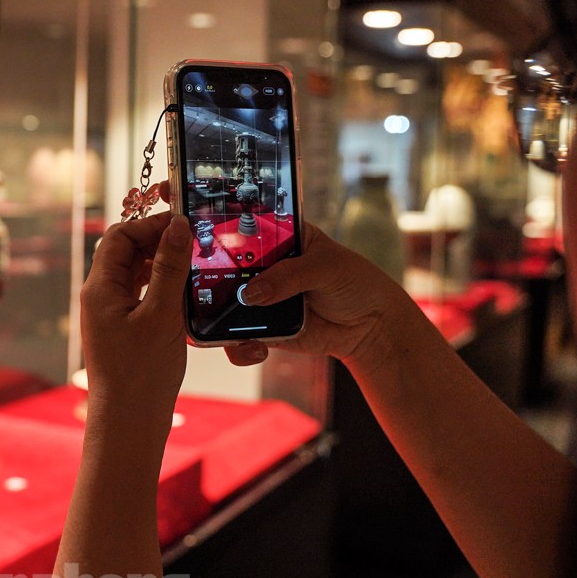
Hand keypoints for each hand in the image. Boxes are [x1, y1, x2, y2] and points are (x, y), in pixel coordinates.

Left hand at [79, 211, 192, 429]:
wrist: (129, 423)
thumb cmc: (141, 374)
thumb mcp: (161, 314)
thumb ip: (169, 268)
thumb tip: (176, 226)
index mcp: (99, 288)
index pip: (119, 236)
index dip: (150, 225)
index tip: (183, 225)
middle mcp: (99, 297)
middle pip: (124, 252)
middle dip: (157, 242)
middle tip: (193, 243)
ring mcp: (109, 314)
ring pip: (134, 273)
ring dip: (161, 265)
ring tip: (193, 265)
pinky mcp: (122, 330)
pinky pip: (140, 295)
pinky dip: (161, 287)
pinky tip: (184, 293)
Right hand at [224, 221, 410, 370]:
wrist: (372, 327)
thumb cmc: (356, 283)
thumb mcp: (326, 268)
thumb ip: (289, 276)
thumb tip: (251, 294)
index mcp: (279, 237)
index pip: (243, 230)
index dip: (223, 236)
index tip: (207, 246)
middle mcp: (265, 266)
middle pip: (226, 269)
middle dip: (212, 281)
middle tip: (204, 291)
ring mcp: (262, 298)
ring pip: (227, 305)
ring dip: (219, 315)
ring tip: (225, 325)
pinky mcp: (265, 327)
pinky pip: (240, 336)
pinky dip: (239, 343)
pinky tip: (255, 347)